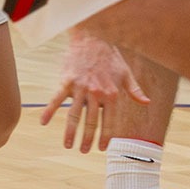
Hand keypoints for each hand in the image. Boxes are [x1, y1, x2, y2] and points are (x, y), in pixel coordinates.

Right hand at [40, 29, 150, 151]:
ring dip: (70, 133)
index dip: (106, 136)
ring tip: (68, 145)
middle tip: (84, 151)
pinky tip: (43, 122)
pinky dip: (49, 111)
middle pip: (91, 122)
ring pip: (74, 116)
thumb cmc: (110, 56)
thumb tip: (147, 103)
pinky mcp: (66, 81)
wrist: (93, 37)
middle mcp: (97, 93)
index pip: (109, 121)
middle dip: (87, 139)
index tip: (102, 148)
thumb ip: (134, 90)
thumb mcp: (126, 73)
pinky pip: (56, 99)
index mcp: (112, 94)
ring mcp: (80, 88)